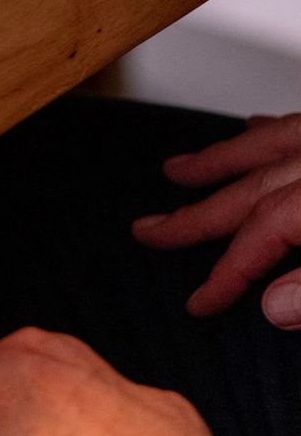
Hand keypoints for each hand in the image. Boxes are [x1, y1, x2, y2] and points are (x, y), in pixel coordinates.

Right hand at [134, 115, 300, 326]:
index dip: (226, 274)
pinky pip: (296, 127)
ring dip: (217, 162)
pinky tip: (252, 128)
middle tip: (149, 230)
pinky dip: (266, 133)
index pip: (257, 238)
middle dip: (194, 215)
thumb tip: (273, 308)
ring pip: (265, 146)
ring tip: (177, 170)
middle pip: (247, 191)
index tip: (199, 302)